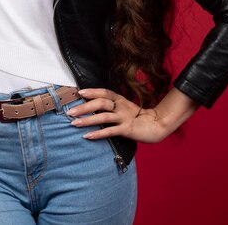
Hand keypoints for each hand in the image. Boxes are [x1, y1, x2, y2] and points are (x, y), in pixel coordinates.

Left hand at [68, 87, 199, 143]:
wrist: (156, 125)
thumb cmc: (137, 116)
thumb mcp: (125, 107)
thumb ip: (113, 105)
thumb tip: (93, 105)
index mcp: (120, 99)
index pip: (104, 92)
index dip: (92, 91)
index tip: (79, 92)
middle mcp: (121, 106)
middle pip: (100, 103)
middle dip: (84, 107)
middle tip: (70, 112)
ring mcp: (124, 117)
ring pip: (103, 116)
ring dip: (87, 120)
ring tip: (74, 124)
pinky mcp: (127, 130)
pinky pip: (110, 131)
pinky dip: (98, 133)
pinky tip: (87, 136)